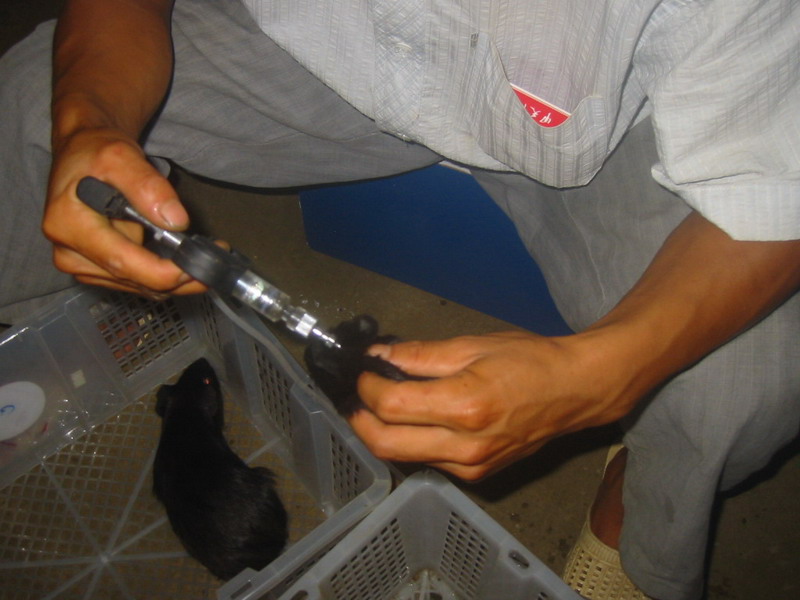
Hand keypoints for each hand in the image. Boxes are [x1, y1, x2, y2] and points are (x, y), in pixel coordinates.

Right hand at [44, 127, 204, 297]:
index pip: (123, 263)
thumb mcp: (120, 157)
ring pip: (140, 287)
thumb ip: (148, 187)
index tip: (198, 266)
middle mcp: (71, 254)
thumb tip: (176, 221)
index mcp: (69, 227)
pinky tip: (180, 260)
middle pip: (135, 281)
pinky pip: (138, 282)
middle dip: (179, 277)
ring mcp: (83, 266)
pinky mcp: (96, 271)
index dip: (164, 272)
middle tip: (213, 262)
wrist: (82, 157)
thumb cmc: (95, 154)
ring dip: (173, 278)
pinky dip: (162, 274)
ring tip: (199, 256)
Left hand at [351, 331, 627, 480]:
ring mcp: (472, 466)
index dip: (367, 388)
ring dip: (384, 433)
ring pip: (405, 457)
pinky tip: (416, 420)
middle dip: (361, 421)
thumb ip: (420, 355)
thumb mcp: (473, 345)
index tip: (364, 371)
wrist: (575, 390)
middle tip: (356, 398)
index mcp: (465, 406)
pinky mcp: (478, 475)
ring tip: (381, 406)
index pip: (392, 406)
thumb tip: (379, 355)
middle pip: (387, 445)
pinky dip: (413, 441)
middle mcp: (466, 446)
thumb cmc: (530, 360)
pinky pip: (431, 461)